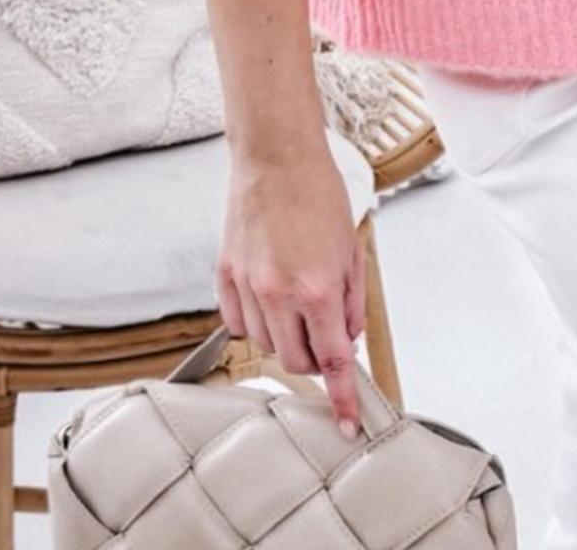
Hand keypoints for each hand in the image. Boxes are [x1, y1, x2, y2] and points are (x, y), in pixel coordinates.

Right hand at [218, 146, 366, 439]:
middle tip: (324, 334)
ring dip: (284, 337)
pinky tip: (268, 296)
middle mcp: (279, 294)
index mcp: (317, 289)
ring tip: (296, 301)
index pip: (332, 360)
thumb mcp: (351, 249)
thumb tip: (346, 339)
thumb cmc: (318, 192)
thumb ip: (350, 302)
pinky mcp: (225, 275)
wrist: (277, 156)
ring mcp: (248, 286)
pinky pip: (236, 322)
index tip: (348, 420)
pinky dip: (254, 320)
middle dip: (314, 358)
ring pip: (264, 344)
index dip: (343, 396)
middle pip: (295, 360)